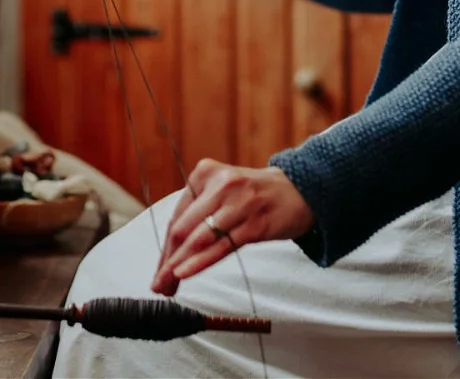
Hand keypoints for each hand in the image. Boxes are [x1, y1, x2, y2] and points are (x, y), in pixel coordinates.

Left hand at [151, 160, 313, 294]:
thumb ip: (198, 215)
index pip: (177, 217)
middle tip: (158, 284)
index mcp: (205, 173)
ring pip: (200, 239)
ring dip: (179, 265)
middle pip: (183, 229)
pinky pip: (222, 246)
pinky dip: (200, 262)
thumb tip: (171, 252)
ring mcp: (239, 203)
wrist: (301, 190)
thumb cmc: (255, 196)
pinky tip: (185, 273)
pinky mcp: (255, 222)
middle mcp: (221, 184)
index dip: (165, 248)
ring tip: (168, 285)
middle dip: (168, 260)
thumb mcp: (223, 193)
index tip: (158, 270)